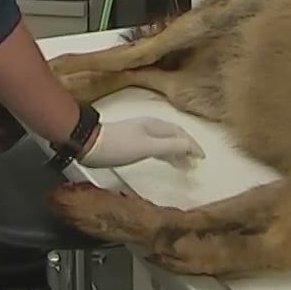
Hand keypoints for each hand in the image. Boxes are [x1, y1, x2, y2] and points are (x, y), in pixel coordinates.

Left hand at [77, 117, 203, 168]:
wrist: (88, 144)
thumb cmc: (118, 146)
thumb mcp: (146, 147)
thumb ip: (169, 146)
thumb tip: (190, 146)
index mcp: (154, 125)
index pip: (180, 133)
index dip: (192, 145)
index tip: (202, 157)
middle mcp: (149, 126)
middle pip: (173, 135)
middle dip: (185, 147)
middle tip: (194, 162)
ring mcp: (139, 133)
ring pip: (164, 141)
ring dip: (175, 151)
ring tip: (183, 164)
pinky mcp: (131, 141)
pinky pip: (156, 146)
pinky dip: (164, 153)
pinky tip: (163, 159)